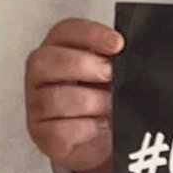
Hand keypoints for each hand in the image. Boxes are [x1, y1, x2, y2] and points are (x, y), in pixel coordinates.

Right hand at [25, 18, 122, 172]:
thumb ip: (119, 60)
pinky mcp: (42, 135)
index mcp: (60, 51)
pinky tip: (100, 126)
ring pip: (55, 98)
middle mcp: (42, 76)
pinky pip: (61, 129)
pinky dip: (87, 128)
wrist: (108, 140)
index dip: (89, 34)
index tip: (117, 43)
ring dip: (91, 101)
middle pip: (44, 60)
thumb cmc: (110, 100)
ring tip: (111, 106)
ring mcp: (37, 106)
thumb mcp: (117, 74)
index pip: (64, 32)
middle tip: (110, 74)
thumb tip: (136, 53)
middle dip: (82, 65)